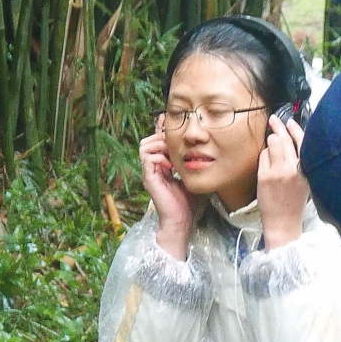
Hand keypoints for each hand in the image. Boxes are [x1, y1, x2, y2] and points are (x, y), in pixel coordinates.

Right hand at [140, 122, 198, 260]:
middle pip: (146, 142)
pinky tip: (170, 165)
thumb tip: (196, 150)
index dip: (160, 130)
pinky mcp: (149, 179)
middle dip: (160, 137)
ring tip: (171, 155)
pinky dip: (159, 157)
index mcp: (160, 166)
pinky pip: (148, 159)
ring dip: (159, 146)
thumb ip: (186, 163)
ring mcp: (149, 173)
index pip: (155, 142)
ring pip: (144, 147)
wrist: (180, 220)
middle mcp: (152, 168)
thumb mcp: (188, 176)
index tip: (167, 121)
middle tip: (173, 144)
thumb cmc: (185, 202)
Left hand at [257, 116, 308, 248]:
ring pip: (272, 144)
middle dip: (278, 126)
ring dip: (270, 142)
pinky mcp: (265, 175)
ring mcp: (278, 171)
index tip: (290, 121)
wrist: (284, 222)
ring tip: (271, 146)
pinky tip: (267, 162)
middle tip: (273, 119)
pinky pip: (263, 156)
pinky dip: (264, 156)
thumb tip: (291, 142)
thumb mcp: (306, 181)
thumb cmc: (295, 202)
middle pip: (285, 139)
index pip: (303, 142)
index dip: (295, 129)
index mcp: (307, 169)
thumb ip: (301, 162)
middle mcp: (294, 168)